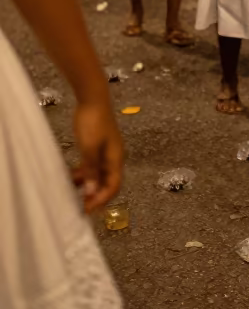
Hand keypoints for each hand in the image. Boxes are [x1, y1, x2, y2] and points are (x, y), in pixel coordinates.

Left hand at [71, 97, 123, 213]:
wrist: (93, 99)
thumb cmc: (93, 123)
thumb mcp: (89, 149)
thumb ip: (91, 171)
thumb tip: (92, 192)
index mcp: (116, 159)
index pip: (113, 186)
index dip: (102, 200)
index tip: (87, 209)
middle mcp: (113, 158)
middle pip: (107, 183)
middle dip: (95, 196)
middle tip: (80, 206)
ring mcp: (106, 152)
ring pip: (98, 175)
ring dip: (88, 186)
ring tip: (73, 194)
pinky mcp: (97, 147)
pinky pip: (92, 166)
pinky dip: (84, 174)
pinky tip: (72, 177)